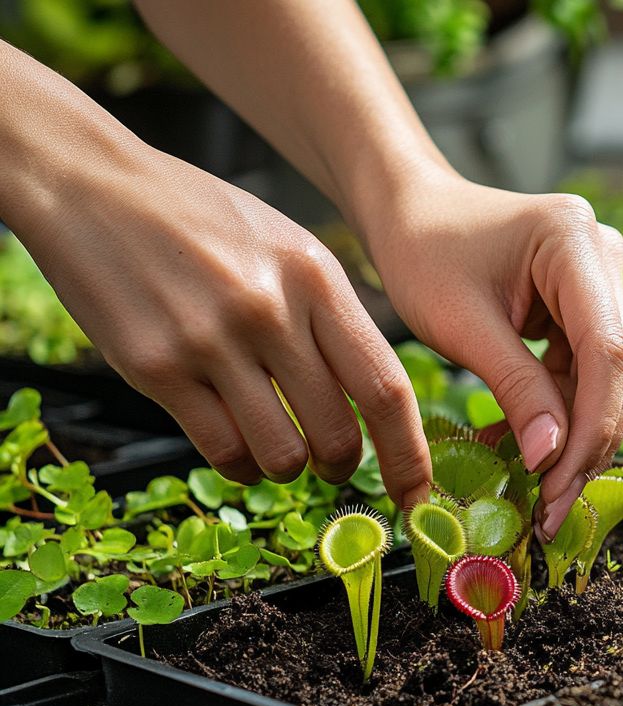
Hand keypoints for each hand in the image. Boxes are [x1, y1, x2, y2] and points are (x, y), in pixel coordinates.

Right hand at [18, 142, 432, 508]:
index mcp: (316, 278)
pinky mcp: (156, 368)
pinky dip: (240, 466)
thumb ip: (330, 314)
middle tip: (334, 466)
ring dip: (288, 469)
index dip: (408, 453)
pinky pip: (222, 451)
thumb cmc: (199, 219)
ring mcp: (211, 341)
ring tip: (277, 450)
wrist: (92, 183)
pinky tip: (237, 448)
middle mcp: (272, 311)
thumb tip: (373, 396)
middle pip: (338, 432)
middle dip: (343, 466)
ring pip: (282, 455)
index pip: (386, 387)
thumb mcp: (286, 246)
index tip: (417, 492)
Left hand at [361, 169, 622, 538]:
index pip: (607, 351)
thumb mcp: (461, 325)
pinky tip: (529, 449)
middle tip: (552, 508)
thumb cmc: (422, 253)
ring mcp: (600, 283)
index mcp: (574, 242)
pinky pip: (586, 374)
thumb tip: (553, 457)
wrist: (410, 213)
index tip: (557, 483)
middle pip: (619, 370)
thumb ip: (515, 388)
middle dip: (588, 442)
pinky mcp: (586, 307)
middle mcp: (604, 257)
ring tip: (539, 491)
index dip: (590, 425)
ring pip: (609, 380)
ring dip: (576, 436)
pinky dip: (560, 416)